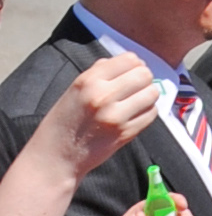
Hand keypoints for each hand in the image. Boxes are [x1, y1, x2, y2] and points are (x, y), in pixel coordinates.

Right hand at [33, 49, 165, 189]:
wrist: (55, 156)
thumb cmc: (64, 121)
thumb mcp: (75, 89)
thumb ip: (100, 72)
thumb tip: (130, 62)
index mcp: (88, 80)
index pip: (129, 59)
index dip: (135, 65)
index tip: (131, 72)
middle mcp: (103, 95)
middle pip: (144, 75)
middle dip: (144, 79)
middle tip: (136, 88)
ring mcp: (116, 116)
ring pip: (152, 93)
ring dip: (147, 96)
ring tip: (136, 101)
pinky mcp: (125, 133)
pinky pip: (151, 113)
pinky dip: (147, 112)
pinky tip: (135, 115)